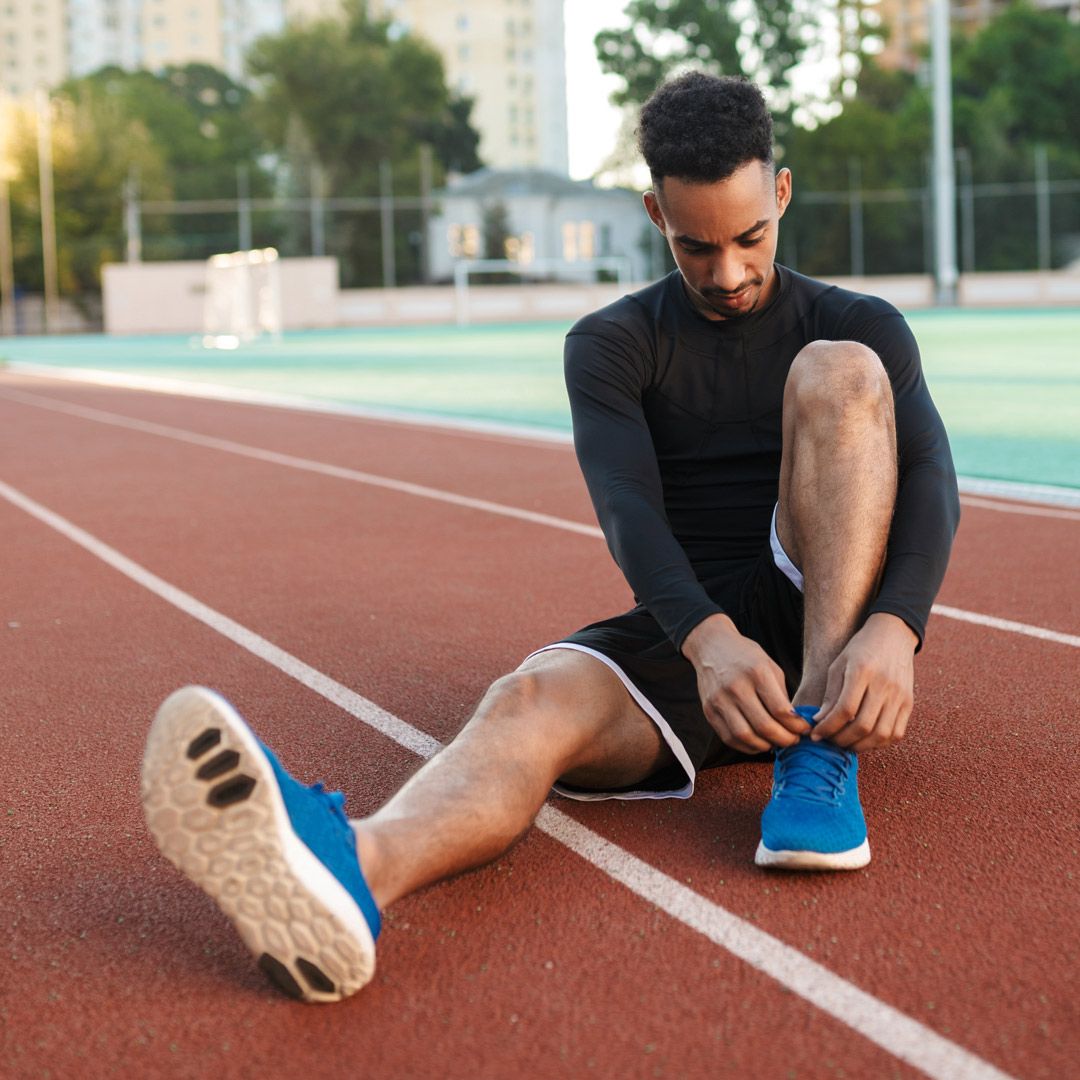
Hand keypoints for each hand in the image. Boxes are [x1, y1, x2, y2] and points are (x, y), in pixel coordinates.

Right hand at [682, 614, 806, 753]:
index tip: (804, 729)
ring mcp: (719, 700)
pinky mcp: (708, 711)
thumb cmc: (745, 657)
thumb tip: (794, 724)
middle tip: (793, 741)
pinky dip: (746, 746)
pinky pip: (729, 738)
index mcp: (756, 673)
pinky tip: (758, 742)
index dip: (796, 726)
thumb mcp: (770, 667)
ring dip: (765, 746)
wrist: (711, 647)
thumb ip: (781, 696)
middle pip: (764, 727)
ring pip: (745, 736)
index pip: (780, 710)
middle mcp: (736, 687)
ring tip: (775, 743)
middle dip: (784, 740)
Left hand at [810, 613, 917, 750]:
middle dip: (841, 739)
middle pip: (863, 725)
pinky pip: (896, 733)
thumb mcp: (838, 664)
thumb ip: (830, 694)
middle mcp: (884, 685)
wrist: (893, 635)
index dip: (828, 727)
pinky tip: (865, 740)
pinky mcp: (909, 703)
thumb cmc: (860, 649)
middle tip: (829, 740)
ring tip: (845, 743)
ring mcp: (900, 695)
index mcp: (862, 671)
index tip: (815, 734)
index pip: (845, 709)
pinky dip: (879, 743)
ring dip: (860, 745)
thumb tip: (819, 721)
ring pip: (881, 734)